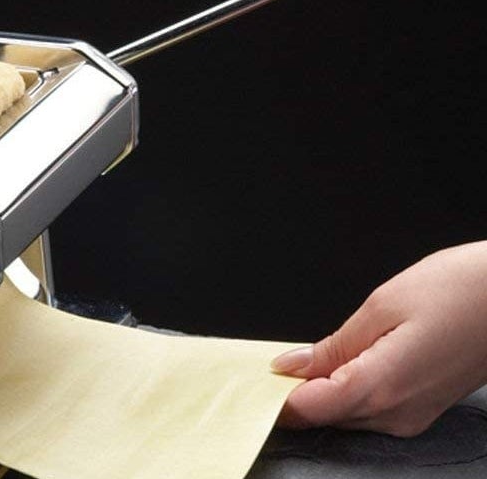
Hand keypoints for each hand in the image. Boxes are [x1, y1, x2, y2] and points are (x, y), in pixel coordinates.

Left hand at [271, 241, 486, 436]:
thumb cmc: (460, 292)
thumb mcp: (382, 306)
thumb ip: (333, 346)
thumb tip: (291, 366)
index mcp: (381, 386)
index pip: (308, 410)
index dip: (273, 397)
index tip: (248, 379)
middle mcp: (397, 413)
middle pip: (323, 416)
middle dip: (290, 395)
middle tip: (263, 366)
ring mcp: (411, 416)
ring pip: (344, 415)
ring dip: (315, 393)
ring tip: (291, 362)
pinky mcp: (420, 409)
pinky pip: (367, 408)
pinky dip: (341, 391)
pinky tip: (330, 367)